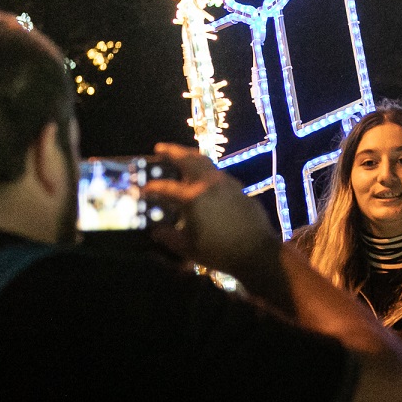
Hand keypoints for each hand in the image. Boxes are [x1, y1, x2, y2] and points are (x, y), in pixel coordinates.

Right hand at [143, 143, 280, 277]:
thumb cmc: (220, 252)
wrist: (258, 252)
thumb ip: (168, 237)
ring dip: (191, 157)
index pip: (166, 187)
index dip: (152, 187)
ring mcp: (228, 184)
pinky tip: (204, 179)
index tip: (143, 188)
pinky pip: (219, 174)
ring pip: (206, 163)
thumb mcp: (188, 248)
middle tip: (160, 148)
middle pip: (188, 159)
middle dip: (172, 152)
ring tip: (182, 157)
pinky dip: (207, 171)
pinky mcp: (240, 189)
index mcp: (193, 197)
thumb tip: (156, 231)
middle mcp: (210, 183)